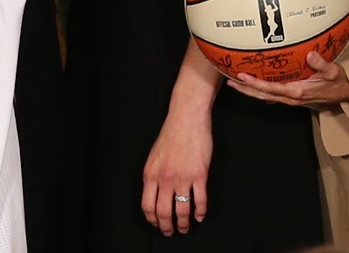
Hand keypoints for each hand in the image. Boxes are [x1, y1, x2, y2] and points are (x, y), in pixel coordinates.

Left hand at [139, 102, 211, 235]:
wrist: (187, 117)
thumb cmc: (171, 134)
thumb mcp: (154, 156)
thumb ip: (154, 176)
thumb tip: (155, 195)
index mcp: (150, 174)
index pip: (147, 205)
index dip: (152, 219)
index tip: (157, 224)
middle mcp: (164, 178)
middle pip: (163, 212)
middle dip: (167, 226)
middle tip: (171, 232)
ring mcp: (182, 177)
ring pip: (182, 210)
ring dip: (184, 223)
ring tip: (186, 227)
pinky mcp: (199, 175)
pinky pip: (200, 201)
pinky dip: (200, 212)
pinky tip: (200, 216)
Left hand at [228, 52, 348, 107]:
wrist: (345, 93)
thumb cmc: (338, 82)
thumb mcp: (333, 72)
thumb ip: (321, 64)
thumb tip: (310, 55)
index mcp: (298, 91)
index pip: (271, 88)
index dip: (255, 83)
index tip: (242, 77)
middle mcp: (292, 97)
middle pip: (263, 95)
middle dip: (246, 89)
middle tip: (230, 82)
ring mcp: (291, 98)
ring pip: (266, 96)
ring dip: (250, 90)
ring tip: (235, 83)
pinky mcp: (292, 96)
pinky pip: (272, 94)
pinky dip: (260, 90)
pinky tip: (253, 84)